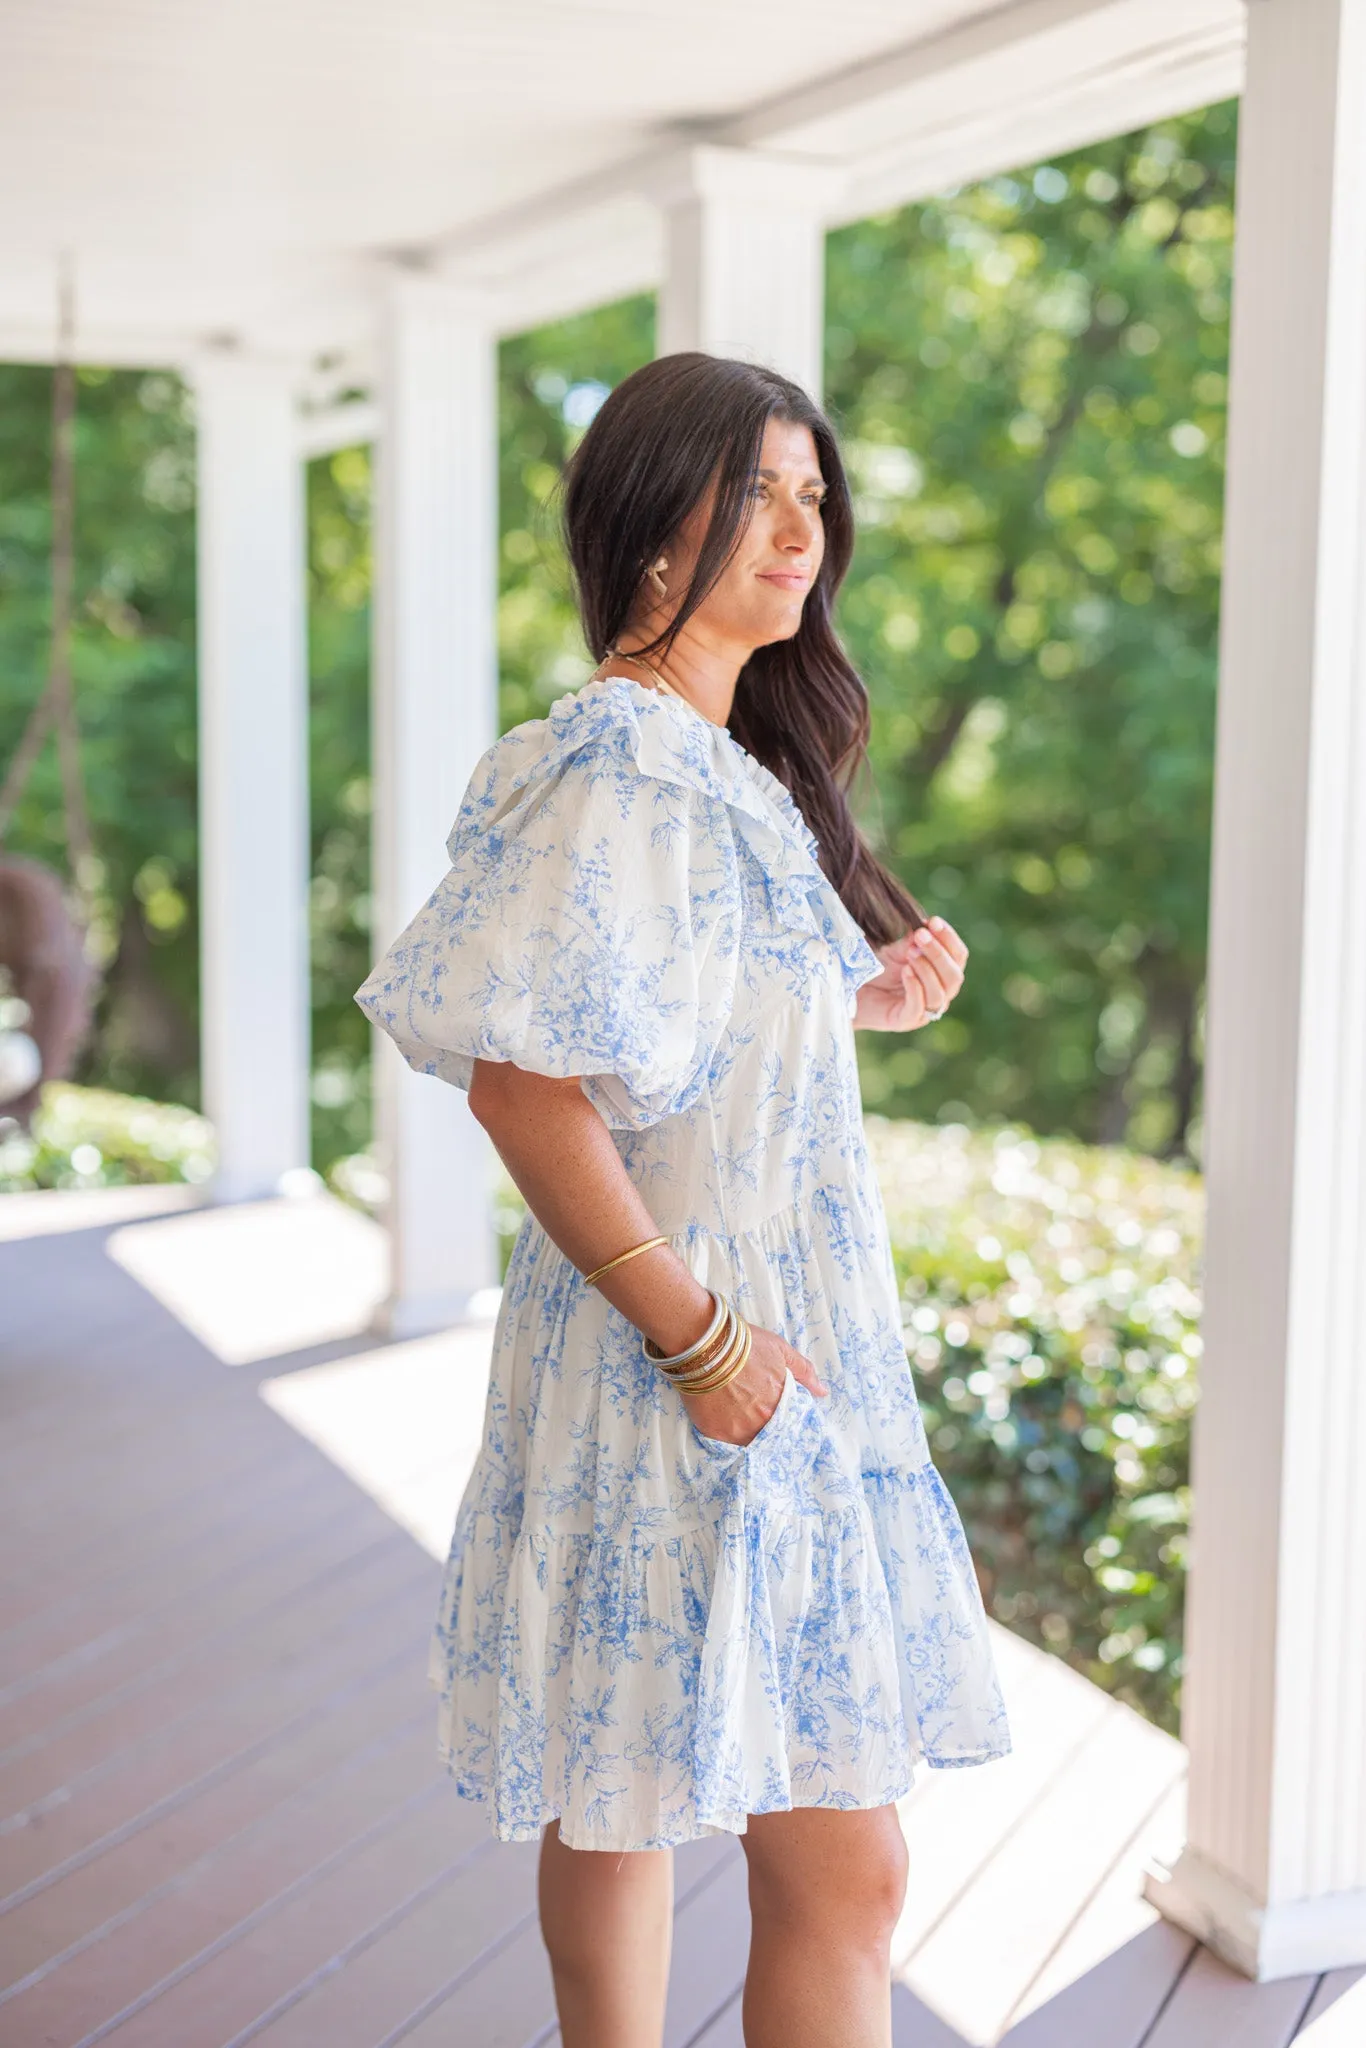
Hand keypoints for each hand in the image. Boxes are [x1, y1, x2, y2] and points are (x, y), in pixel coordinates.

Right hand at [681, 1323, 826, 1446]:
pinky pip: (725, 1443)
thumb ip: (804, 1372)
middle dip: (766, 1429)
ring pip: (748, 1442)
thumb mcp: (781, 1350)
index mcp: (780, 1405)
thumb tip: (822, 1392)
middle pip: (768, 1435)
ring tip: (739, 1419)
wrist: (706, 1344)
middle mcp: (761, 1422)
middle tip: (755, 1417)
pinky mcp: (714, 1432)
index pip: (789, 1425)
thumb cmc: (745, 1344)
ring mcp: (736, 1430)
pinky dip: (727, 1434)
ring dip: (747, 1433)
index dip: (784, 1422)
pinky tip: (723, 1421)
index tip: (778, 1418)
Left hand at [854, 915, 967, 1031]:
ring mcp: (923, 1011)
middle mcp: (938, 993)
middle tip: (921, 935)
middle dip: (939, 953)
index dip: (949, 938)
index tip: (934, 921)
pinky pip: (917, 1008)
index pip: (958, 956)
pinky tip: (906, 971)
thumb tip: (926, 925)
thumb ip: (913, 940)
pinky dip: (915, 988)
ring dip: (927, 969)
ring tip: (911, 952)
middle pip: (954, 976)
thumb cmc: (877, 968)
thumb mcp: (897, 949)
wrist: (849, 989)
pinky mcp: (904, 1021)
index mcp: (942, 974)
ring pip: (939, 994)